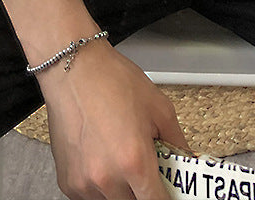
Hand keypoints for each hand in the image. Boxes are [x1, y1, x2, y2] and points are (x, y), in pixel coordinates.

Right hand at [38, 39, 188, 199]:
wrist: (72, 68)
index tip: (167, 192)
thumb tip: (186, 163)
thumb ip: (177, 142)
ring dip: (121, 188)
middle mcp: (107, 178)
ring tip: (119, 155)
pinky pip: (91, 196)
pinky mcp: (68, 182)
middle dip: (142, 188)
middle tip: (143, 166)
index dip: (165, 198)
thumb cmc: (111, 80)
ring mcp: (85, 183)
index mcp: (134, 161)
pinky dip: (100, 184)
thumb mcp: (158, 107)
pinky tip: (101, 156)